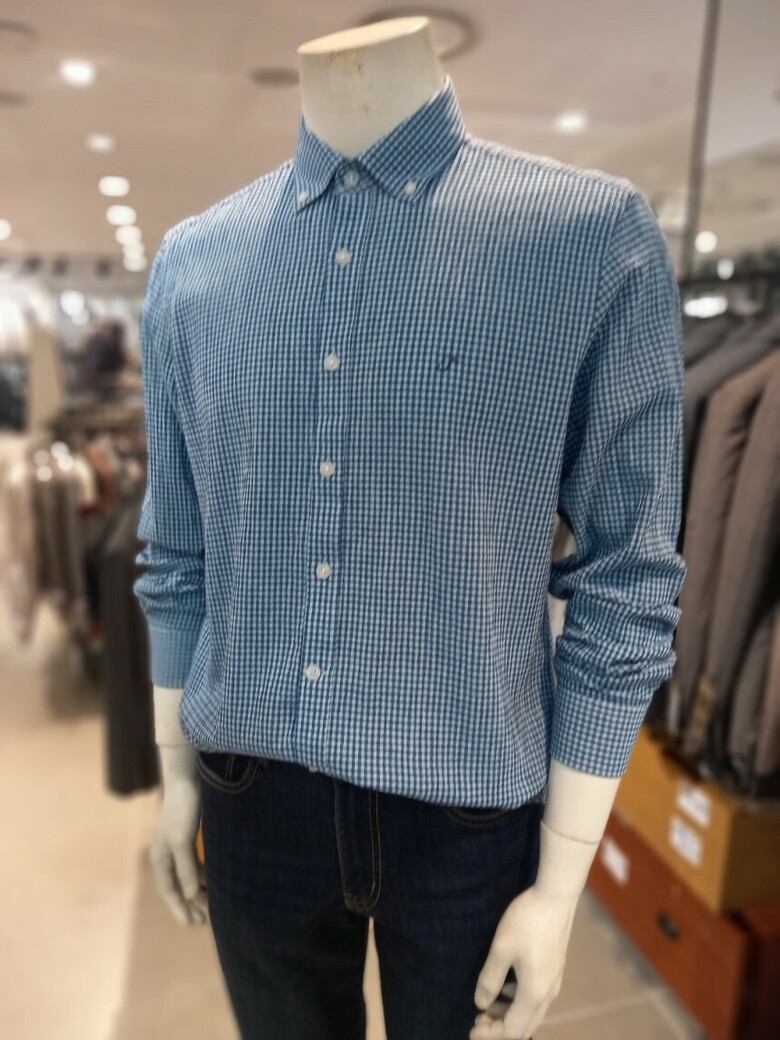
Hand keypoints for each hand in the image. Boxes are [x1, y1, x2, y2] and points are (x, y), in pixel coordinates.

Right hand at [149, 743, 207, 926]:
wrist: (185, 781)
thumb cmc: (181, 809)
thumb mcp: (182, 841)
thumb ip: (186, 868)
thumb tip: (192, 896)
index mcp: (160, 858)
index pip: (170, 891)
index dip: (180, 909)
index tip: (193, 924)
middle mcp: (166, 855)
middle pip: (178, 887)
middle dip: (189, 905)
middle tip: (203, 922)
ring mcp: (177, 847)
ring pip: (188, 876)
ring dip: (199, 890)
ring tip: (213, 905)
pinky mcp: (188, 838)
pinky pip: (195, 864)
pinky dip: (204, 875)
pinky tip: (215, 881)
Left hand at [470, 884, 576, 1038]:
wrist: (555, 898)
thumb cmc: (526, 921)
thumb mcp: (501, 949)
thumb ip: (490, 979)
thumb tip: (480, 1004)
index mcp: (534, 993)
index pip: (512, 1029)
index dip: (491, 1035)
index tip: (471, 1031)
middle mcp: (548, 994)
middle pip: (525, 1027)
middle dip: (500, 1029)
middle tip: (478, 1021)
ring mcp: (554, 982)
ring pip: (531, 1014)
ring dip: (509, 1015)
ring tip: (487, 1005)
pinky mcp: (554, 971)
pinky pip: (536, 999)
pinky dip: (518, 1003)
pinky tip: (505, 987)